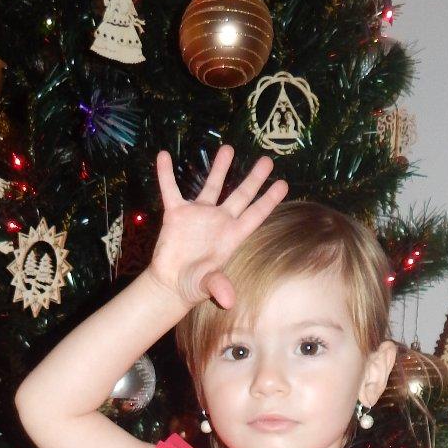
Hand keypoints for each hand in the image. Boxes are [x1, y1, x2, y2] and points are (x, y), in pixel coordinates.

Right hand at [148, 142, 288, 310]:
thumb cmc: (193, 285)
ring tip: (228, 148)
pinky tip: (164, 156)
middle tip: (267, 160)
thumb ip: (218, 286)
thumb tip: (229, 300)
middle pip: (241, 196)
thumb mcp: (206, 285)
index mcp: (231, 236)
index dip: (268, 200)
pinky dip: (166, 174)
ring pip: (212, 186)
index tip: (283, 184)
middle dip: (254, 178)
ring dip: (220, 168)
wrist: (169, 284)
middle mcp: (219, 222)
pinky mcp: (176, 214)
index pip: (254, 215)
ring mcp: (198, 215)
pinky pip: (171, 190)